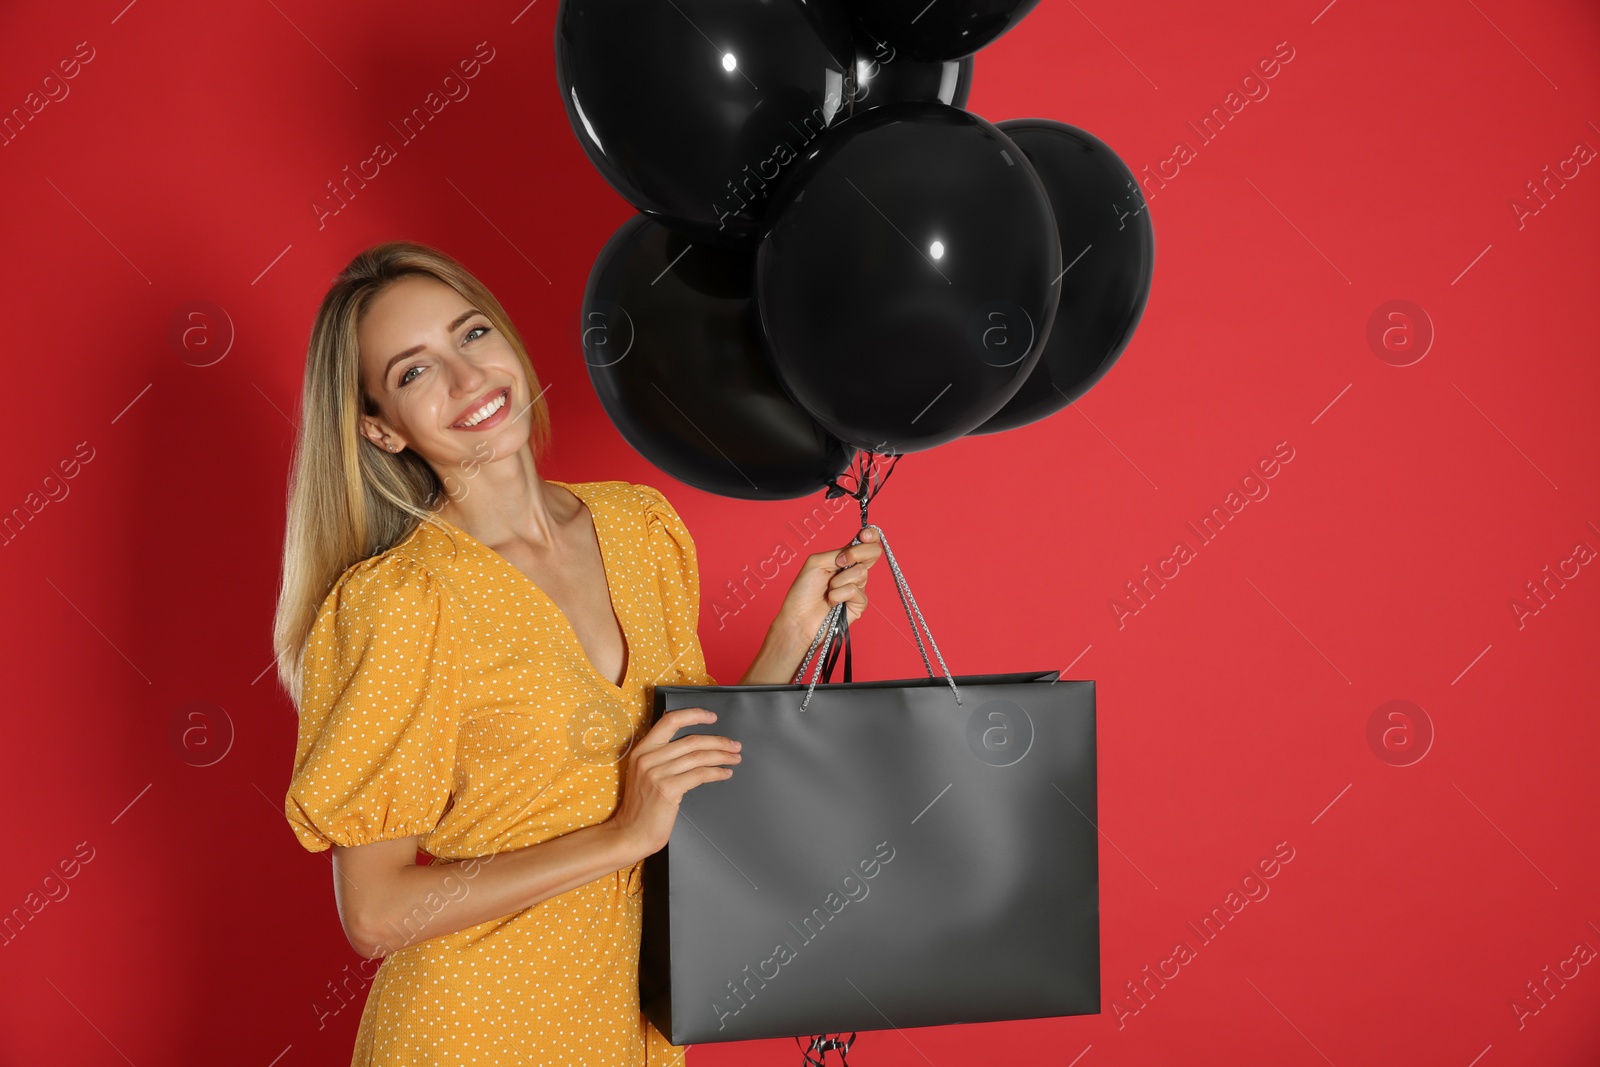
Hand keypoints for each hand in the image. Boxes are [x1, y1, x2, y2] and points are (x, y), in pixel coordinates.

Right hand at [608, 707, 740, 859]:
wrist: (631, 833)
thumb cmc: (641, 807)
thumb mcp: (644, 773)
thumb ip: (662, 756)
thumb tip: (692, 743)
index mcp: (642, 750)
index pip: (670, 721)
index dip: (694, 715)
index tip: (712, 717)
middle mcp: (648, 758)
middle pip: (691, 740)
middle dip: (719, 741)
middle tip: (734, 745)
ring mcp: (657, 773)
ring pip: (699, 757)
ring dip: (722, 756)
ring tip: (734, 758)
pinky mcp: (668, 789)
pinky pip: (700, 774)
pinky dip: (717, 773)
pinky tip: (725, 773)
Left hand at [774, 527, 883, 645]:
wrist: (799, 617)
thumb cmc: (803, 591)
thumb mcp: (817, 562)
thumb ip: (838, 553)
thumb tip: (854, 551)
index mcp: (844, 558)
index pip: (866, 542)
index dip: (870, 535)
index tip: (863, 536)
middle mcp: (853, 570)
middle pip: (873, 553)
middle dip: (857, 554)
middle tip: (839, 563)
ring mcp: (858, 587)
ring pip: (861, 573)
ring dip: (839, 581)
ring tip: (828, 590)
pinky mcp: (859, 604)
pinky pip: (855, 591)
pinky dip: (838, 595)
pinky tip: (831, 602)